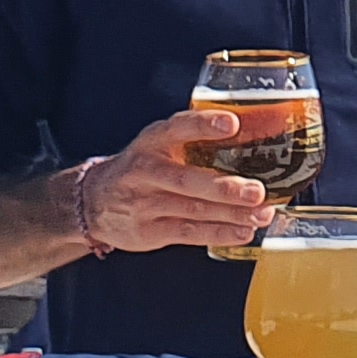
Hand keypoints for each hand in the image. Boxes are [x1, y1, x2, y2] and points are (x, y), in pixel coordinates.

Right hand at [79, 105, 276, 254]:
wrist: (94, 201)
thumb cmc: (141, 168)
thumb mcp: (158, 144)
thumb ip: (193, 140)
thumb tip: (254, 137)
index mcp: (152, 141)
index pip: (177, 127)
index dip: (203, 125)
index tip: (232, 124)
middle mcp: (146, 170)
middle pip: (187, 180)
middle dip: (225, 188)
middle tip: (257, 190)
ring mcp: (145, 203)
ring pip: (193, 210)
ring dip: (232, 214)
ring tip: (262, 213)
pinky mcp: (149, 231)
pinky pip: (189, 234)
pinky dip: (219, 233)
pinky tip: (244, 231)